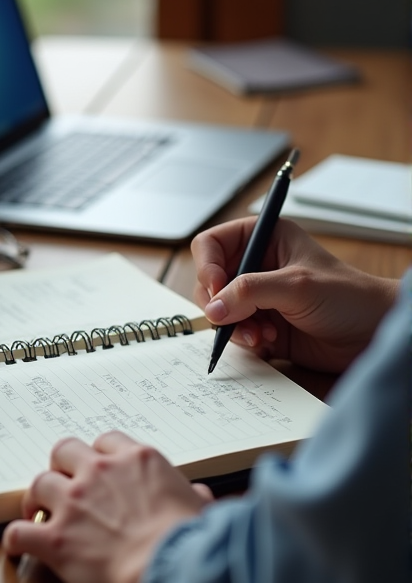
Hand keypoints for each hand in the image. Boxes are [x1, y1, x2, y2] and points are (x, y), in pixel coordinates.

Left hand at [2, 431, 212, 582]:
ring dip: (37, 498)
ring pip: (39, 483)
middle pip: (65, 451)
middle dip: (61, 467)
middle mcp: (100, 473)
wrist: (170, 570)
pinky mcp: (56, 538)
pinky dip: (16, 538)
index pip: (106, 441)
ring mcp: (74, 503)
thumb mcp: (200, 509)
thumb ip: (193, 496)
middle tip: (64, 486)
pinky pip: (20, 531)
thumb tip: (201, 496)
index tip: (98, 470)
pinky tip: (18, 547)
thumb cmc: (190, 541)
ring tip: (38, 513)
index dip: (98, 456)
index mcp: (136, 460)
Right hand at [191, 218, 398, 371]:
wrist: (373, 335)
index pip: (212, 244)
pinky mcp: (262, 325)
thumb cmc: (348, 297)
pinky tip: (267, 343)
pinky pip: (233, 333)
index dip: (208, 266)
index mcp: (265, 238)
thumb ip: (250, 292)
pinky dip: (244, 341)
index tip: (217, 290)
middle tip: (234, 319)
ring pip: (218, 310)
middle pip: (209, 280)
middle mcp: (257, 266)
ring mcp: (258, 298)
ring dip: (233, 326)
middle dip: (220, 303)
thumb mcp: (296, 286)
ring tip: (260, 335)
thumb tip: (213, 309)